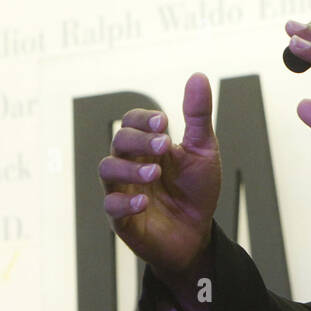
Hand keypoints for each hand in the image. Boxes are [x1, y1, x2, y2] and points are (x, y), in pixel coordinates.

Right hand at [98, 72, 221, 284]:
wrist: (198, 234)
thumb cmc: (197, 190)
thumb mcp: (203, 151)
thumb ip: (198, 117)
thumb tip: (197, 76)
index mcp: (148, 146)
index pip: (132, 121)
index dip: (144, 119)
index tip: (165, 122)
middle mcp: (131, 164)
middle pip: (119, 141)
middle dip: (140, 140)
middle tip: (164, 146)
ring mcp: (124, 190)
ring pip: (107, 169)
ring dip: (130, 168)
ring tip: (155, 173)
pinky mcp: (122, 219)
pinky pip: (111, 206)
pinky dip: (125, 203)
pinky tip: (144, 203)